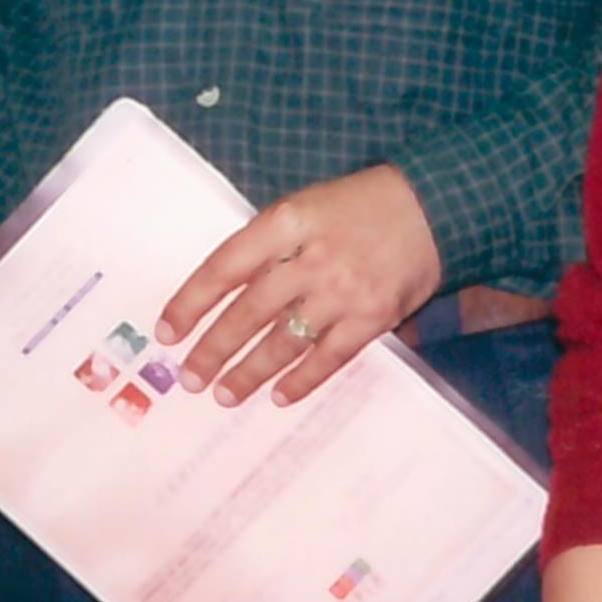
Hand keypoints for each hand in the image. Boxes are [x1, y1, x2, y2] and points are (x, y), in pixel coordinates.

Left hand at [157, 163, 441, 407]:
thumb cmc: (358, 205)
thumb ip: (268, 243)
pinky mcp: (372, 317)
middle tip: (189, 378)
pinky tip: (279, 396)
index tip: (167, 333)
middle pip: (248, 312)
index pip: (224, 267)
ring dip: (249, 372)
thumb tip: (223, 293)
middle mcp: (311, 258)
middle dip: (213, 349)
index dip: (190, 303)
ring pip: (283, 342)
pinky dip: (301, 380)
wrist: (433, 207)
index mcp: (286, 221)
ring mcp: (342, 290)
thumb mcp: (305, 205)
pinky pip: (328, 357)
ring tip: (223, 394)